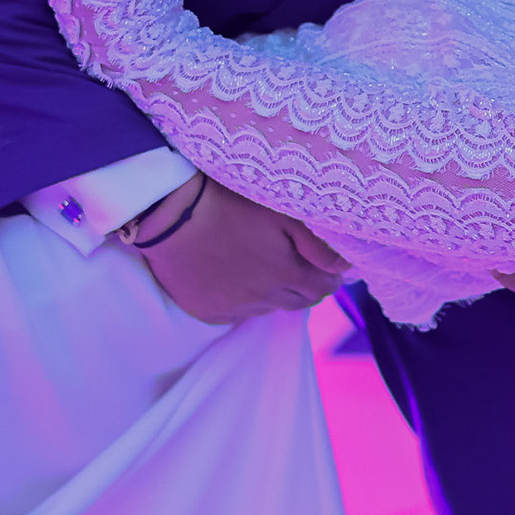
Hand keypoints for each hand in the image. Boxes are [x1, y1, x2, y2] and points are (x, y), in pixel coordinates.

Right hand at [134, 178, 348, 323]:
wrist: (169, 212)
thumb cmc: (228, 202)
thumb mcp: (280, 211)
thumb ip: (317, 243)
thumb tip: (345, 267)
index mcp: (285, 274)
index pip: (322, 288)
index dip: (328, 277)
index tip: (326, 265)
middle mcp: (263, 299)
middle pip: (297, 302)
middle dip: (304, 286)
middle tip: (297, 265)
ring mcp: (234, 308)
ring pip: (267, 308)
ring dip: (272, 292)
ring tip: (261, 264)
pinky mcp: (208, 311)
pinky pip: (236, 312)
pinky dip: (242, 298)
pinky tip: (234, 275)